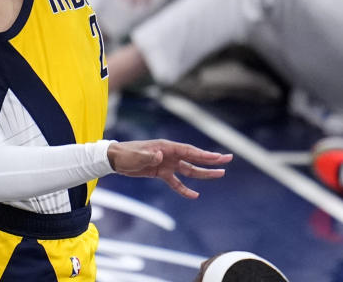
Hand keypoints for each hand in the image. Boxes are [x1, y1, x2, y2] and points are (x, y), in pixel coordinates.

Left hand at [108, 139, 231, 198]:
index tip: (218, 157)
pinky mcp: (161, 172)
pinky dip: (184, 189)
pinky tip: (194, 195)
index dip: (204, 154)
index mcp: (166, 147)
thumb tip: (161, 155)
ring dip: (203, 173)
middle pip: (194, 158)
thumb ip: (149, 155)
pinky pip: (176, 182)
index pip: (189, 151)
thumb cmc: (125, 154)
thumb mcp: (136, 155)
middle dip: (211, 159)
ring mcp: (166, 163)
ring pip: (189, 170)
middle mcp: (169, 154)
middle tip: (227, 160)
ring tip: (220, 174)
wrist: (115, 159)